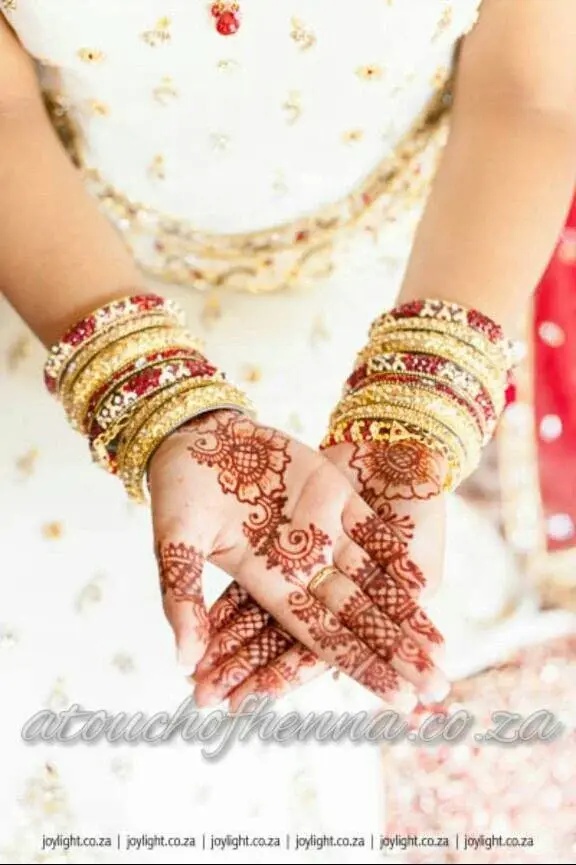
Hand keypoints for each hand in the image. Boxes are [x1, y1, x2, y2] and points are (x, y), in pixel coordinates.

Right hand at [148, 410, 446, 706]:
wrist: (196, 433)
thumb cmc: (177, 488)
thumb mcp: (175, 542)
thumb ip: (181, 596)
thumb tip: (183, 661)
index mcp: (267, 582)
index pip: (320, 635)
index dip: (359, 665)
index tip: (397, 701)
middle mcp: (301, 564)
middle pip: (357, 617)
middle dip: (395, 653)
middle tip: (437, 690)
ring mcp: (322, 529)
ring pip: (374, 581)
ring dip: (406, 614)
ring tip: (442, 651)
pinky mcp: (336, 495)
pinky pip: (376, 532)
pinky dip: (400, 556)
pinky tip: (427, 586)